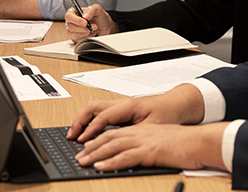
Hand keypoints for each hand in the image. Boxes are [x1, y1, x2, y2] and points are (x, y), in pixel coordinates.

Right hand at [65, 4, 117, 43]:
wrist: (104, 27)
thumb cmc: (99, 17)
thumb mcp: (97, 9)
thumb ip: (91, 10)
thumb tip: (84, 16)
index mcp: (73, 13)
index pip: (69, 16)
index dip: (76, 20)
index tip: (85, 22)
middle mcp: (71, 22)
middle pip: (71, 27)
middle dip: (84, 28)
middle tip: (93, 26)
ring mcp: (73, 32)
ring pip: (74, 35)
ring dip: (87, 33)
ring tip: (93, 29)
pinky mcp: (76, 39)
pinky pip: (79, 41)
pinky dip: (87, 38)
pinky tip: (91, 34)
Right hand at [66, 84, 205, 142]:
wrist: (175, 105)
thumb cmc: (166, 114)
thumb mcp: (152, 128)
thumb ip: (134, 135)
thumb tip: (118, 144)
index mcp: (128, 105)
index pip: (102, 116)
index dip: (91, 129)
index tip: (82, 140)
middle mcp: (120, 103)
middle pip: (91, 107)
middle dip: (79, 121)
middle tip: (72, 136)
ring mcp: (118, 106)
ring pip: (92, 108)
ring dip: (82, 120)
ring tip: (75, 134)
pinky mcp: (119, 111)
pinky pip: (98, 113)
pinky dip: (88, 121)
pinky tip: (86, 132)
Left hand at [74, 123, 226, 170]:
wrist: (201, 141)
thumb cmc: (186, 145)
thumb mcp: (162, 143)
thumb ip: (148, 147)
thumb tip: (136, 157)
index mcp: (142, 130)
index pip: (114, 133)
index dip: (98, 140)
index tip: (86, 148)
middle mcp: (140, 133)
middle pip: (109, 138)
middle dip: (91, 147)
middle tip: (78, 156)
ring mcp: (144, 141)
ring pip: (113, 145)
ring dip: (95, 154)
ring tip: (82, 161)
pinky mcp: (150, 151)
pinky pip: (126, 156)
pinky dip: (111, 161)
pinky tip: (101, 166)